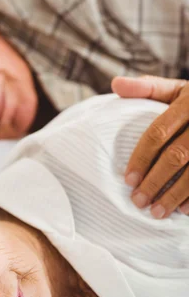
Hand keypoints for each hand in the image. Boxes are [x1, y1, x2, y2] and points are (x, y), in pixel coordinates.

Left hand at [111, 75, 188, 218]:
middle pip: (177, 156)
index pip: (159, 132)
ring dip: (175, 195)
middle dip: (155, 181)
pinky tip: (185, 211)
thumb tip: (115, 84)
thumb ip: (148, 88)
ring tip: (157, 212)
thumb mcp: (177, 89)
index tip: (128, 179)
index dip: (142, 157)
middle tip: (138, 201)